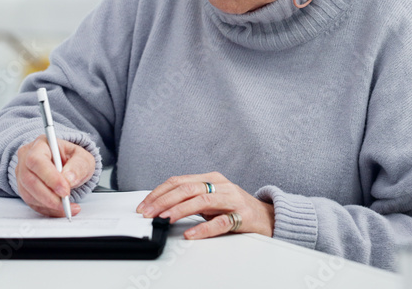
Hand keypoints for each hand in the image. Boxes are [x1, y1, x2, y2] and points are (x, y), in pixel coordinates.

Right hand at [15, 135, 95, 217]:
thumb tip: (69, 178)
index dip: (50, 178)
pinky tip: (60, 209)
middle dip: (49, 196)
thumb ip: (79, 165)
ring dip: (49, 205)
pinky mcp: (24, 188)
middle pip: (29, 179)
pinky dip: (47, 210)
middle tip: (66, 201)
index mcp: (41, 144)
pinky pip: (31, 203)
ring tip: (68, 206)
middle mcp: (26, 157)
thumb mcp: (83, 158)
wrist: (67, 165)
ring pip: (28, 193)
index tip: (65, 190)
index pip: (37, 160)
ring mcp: (22, 173)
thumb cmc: (72, 159)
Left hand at [136, 172, 274, 239]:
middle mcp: (220, 185)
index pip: (178, 181)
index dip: (159, 193)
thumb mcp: (210, 198)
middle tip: (149, 213)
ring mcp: (232, 199)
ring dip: (179, 211)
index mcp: (210, 178)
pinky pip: (220, 222)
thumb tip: (160, 207)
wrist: (267, 216)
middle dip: (164, 201)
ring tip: (165, 219)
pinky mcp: (241, 216)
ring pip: (201, 201)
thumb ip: (190, 199)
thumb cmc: (234, 207)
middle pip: (186, 189)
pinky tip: (191, 233)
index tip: (144, 205)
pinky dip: (203, 228)